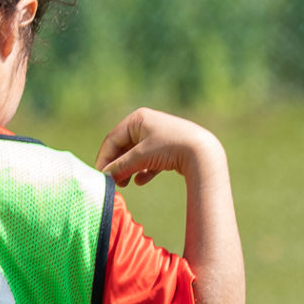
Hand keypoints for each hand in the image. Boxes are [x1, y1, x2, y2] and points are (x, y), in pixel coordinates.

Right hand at [95, 108, 222, 186]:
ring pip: (136, 155)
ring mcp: (158, 136)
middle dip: (117, 166)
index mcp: (137, 119)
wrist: (203, 152)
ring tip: (125, 184)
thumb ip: (120, 166)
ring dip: (128, 170)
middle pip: (124, 148)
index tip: (100, 176)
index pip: (113, 139)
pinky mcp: (169, 149)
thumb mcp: (141, 157)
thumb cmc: (170, 148)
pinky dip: (144, 171)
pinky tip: (140, 181)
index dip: (105, 158)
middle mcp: (147, 124)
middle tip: (113, 183)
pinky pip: (150, 161)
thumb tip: (105, 176)